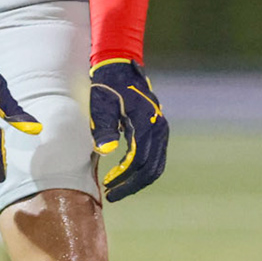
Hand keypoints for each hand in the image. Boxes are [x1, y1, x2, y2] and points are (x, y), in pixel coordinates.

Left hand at [90, 59, 167, 200]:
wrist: (119, 65)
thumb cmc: (108, 85)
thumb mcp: (101, 105)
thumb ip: (103, 128)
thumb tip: (106, 152)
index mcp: (147, 123)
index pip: (140, 162)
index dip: (124, 179)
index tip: (108, 188)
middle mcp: (158, 127)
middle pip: (152, 168)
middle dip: (133, 185)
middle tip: (113, 194)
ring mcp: (160, 128)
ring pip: (156, 164)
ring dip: (137, 178)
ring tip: (115, 186)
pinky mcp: (156, 129)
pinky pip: (153, 155)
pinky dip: (140, 167)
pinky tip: (121, 170)